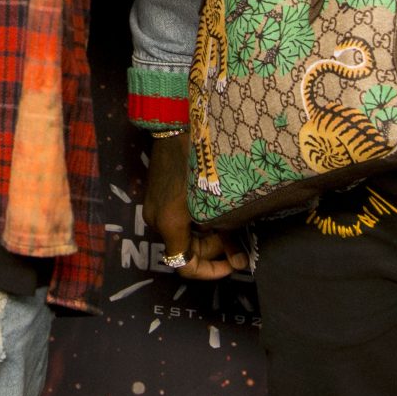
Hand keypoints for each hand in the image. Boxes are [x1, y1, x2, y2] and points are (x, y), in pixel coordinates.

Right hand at [142, 133, 242, 279]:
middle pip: (187, 250)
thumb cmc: (198, 159)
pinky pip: (180, 220)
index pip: (185, 266)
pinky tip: (218, 211)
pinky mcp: (158, 196)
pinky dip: (199, 221)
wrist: (174, 123)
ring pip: (185, 235)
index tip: (233, 265)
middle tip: (241, 245)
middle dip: (216, 250)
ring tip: (234, 227)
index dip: (210, 272)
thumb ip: (226, 231)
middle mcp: (157, 220)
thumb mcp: (216, 198)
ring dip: (210, 235)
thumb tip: (240, 259)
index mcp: (169, 223)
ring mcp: (155, 207)